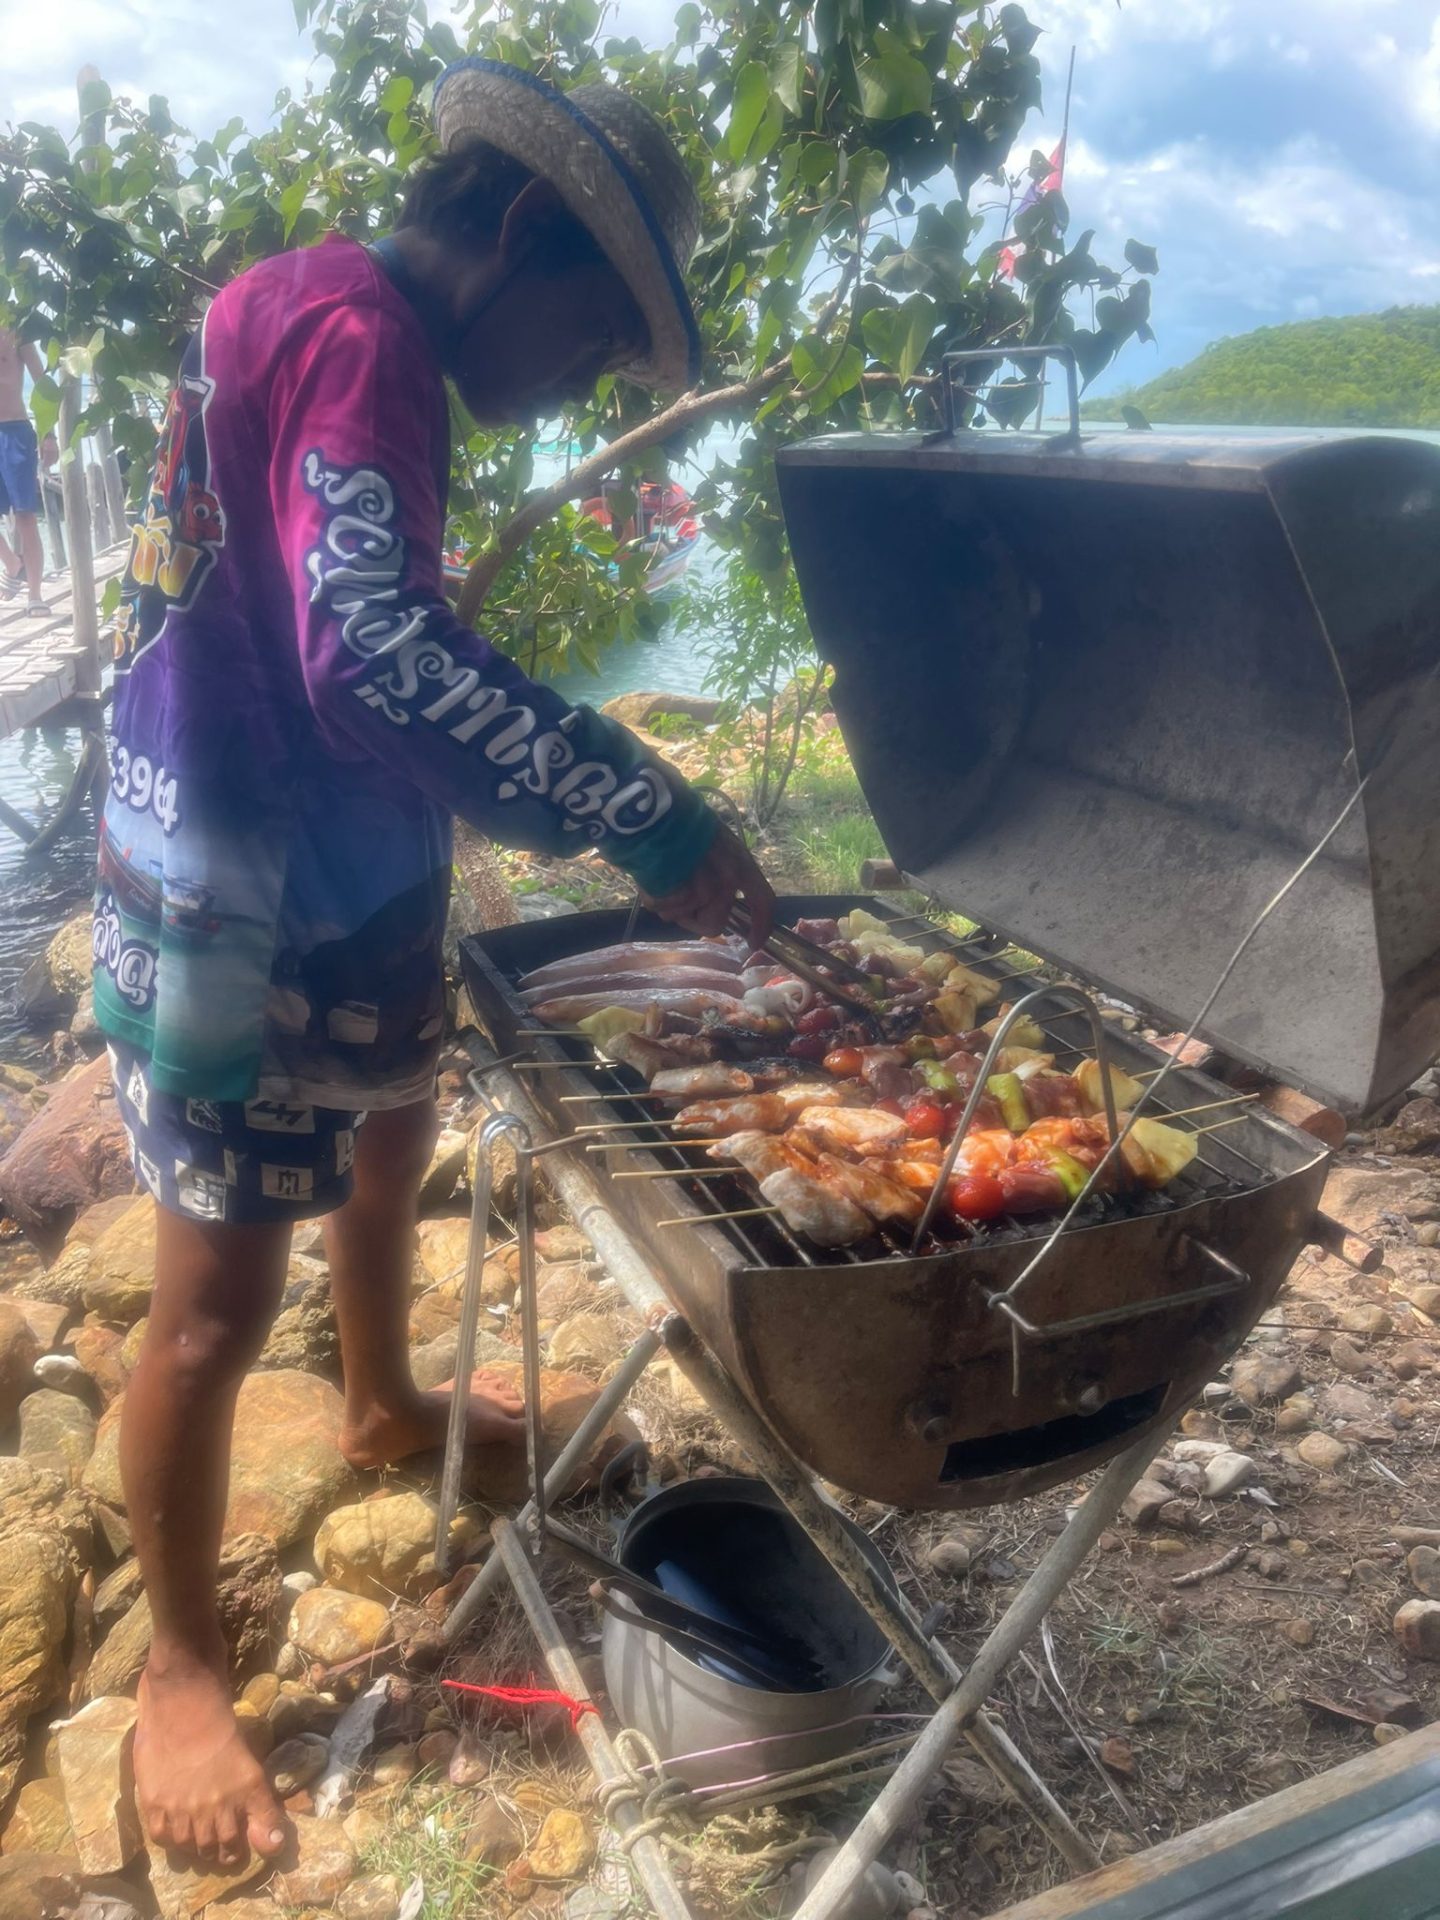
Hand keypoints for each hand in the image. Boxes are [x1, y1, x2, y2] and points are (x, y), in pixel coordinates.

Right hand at [641, 818, 775, 943]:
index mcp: (741, 864)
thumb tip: (721, 899)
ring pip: (683, 918)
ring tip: (661, 878)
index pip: (763, 901)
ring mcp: (701, 891)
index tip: (753, 942)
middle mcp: (726, 882)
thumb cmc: (683, 821)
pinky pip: (663, 909)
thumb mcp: (716, 840)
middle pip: (715, 923)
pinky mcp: (676, 896)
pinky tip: (649, 876)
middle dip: (696, 919)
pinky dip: (653, 897)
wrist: (655, 811)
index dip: (761, 926)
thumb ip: (725, 869)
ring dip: (671, 906)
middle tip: (681, 901)